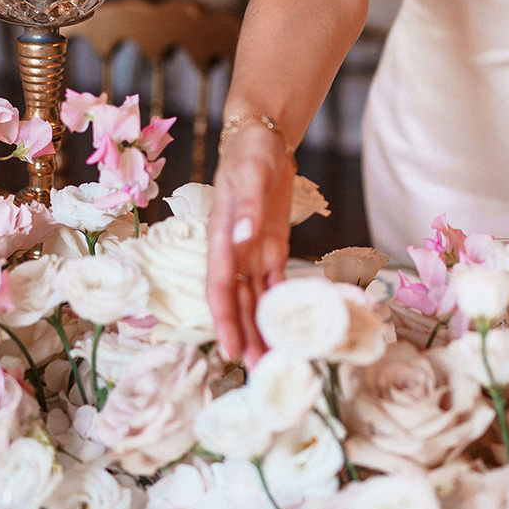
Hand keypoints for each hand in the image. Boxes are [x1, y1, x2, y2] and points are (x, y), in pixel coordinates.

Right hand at [206, 126, 293, 365]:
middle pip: (238, 304)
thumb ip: (245, 207)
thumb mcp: (249, 174)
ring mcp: (253, 252)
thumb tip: (242, 239)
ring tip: (274, 361)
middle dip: (246, 337)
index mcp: (221, 238)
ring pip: (256, 300)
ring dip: (262, 329)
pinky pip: (275, 284)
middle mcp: (234, 252)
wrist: (262, 135)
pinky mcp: (272, 248)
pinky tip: (288, 328)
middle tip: (259, 373)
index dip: (224, 321)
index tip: (231, 350)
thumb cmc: (250, 152)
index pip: (220, 289)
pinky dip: (280, 306)